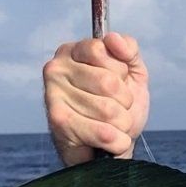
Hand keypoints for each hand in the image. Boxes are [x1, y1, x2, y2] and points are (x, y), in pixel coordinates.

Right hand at [44, 31, 148, 164]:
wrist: (111, 148)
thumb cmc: (119, 107)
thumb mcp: (132, 74)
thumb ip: (128, 50)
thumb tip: (114, 38)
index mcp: (73, 51)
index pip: (101, 49)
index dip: (120, 71)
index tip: (117, 81)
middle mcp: (56, 69)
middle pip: (108, 82)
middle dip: (124, 101)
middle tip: (116, 109)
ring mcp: (53, 95)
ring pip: (108, 109)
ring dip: (122, 123)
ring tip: (111, 126)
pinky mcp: (58, 123)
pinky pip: (104, 132)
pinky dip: (117, 141)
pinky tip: (109, 142)